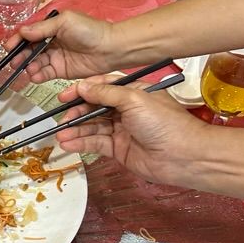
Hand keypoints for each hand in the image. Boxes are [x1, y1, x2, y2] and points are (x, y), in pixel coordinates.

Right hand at [6, 10, 119, 85]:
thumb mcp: (64, 22)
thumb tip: (23, 31)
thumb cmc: (91, 30)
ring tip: (26, 69)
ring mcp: (55, 56)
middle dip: (20, 55)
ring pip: (35, 62)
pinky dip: (37, 75)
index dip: (18, 40)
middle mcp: (51, 42)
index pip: (29, 33)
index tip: (9, 47)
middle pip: (29, 49)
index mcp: (51, 27)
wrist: (109, 48)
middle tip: (14, 61)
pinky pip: (45, 73)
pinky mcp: (60, 70)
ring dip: (28, 66)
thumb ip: (42, 28)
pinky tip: (34, 75)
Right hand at [53, 77, 207, 186]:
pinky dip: (81, 143)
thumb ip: (105, 93)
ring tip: (60, 135)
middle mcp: (126, 110)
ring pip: (93, 127)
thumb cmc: (165, 123)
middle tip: (62, 118)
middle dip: (76, 112)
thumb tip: (83, 86)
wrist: (183, 156)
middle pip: (94, 108)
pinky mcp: (119, 149)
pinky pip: (96, 144)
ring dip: (76, 130)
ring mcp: (122, 130)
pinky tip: (69, 143)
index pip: (103, 87)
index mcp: (133, 92)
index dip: (83, 90)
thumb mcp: (134, 99)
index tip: (64, 95)